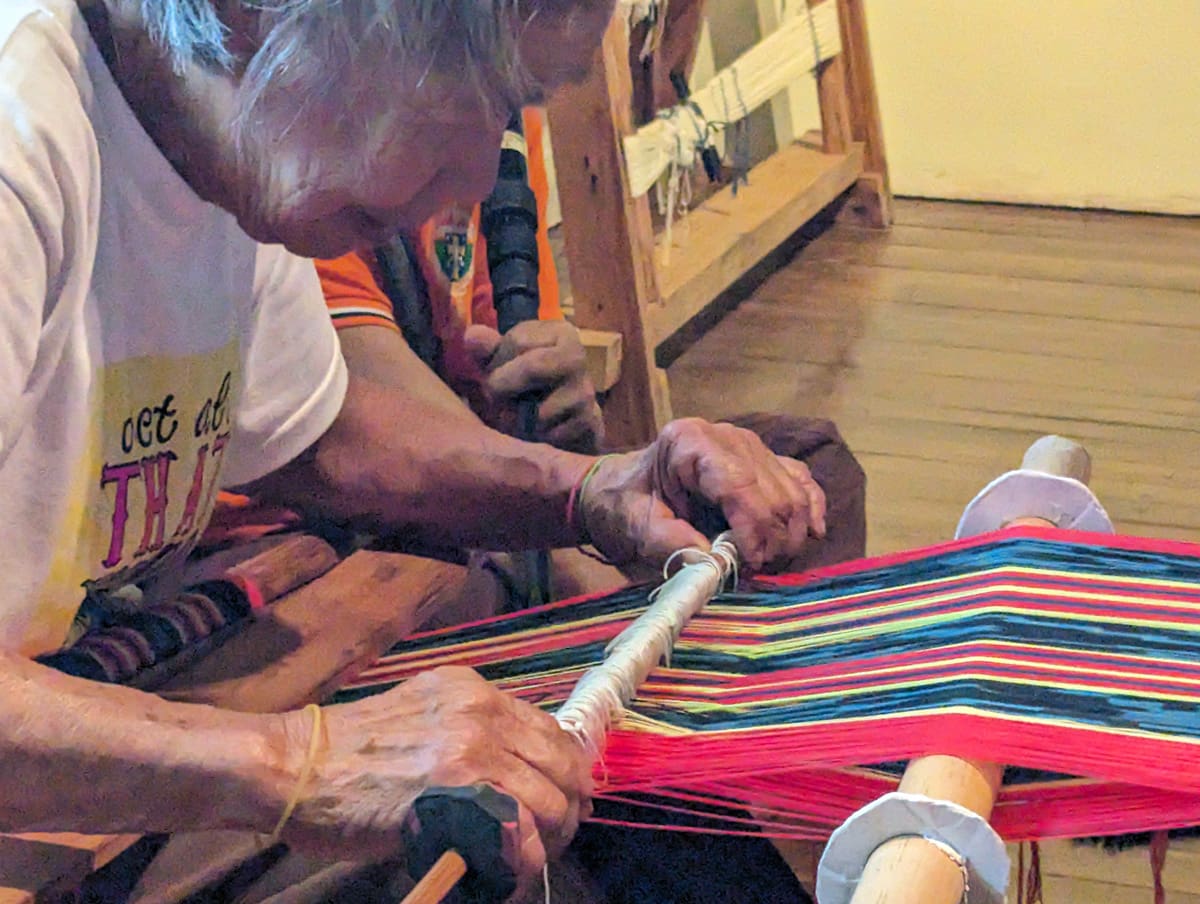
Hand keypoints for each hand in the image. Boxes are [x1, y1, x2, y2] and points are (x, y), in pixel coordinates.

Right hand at [275, 667, 591, 890]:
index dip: (566, 771)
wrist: (297, 766)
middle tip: (554, 836)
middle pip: (562, 768)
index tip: (565, 797)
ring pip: (550, 804)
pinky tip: (506, 870)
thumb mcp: (424, 714)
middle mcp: (482, 715)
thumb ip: (474, 730)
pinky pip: (519, 835)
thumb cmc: (351, 748)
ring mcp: (472, 754)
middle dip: (567, 808)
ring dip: (549, 839)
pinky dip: (522, 860)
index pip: (553, 731)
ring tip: (529, 858)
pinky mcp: (457, 798)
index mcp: (476, 692)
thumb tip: (519, 766)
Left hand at [465, 321, 603, 453]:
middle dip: (505, 389)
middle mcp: (577, 357)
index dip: (497, 363)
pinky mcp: (589, 422)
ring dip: (520, 419)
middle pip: (533, 368)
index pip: (516, 342)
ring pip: (540, 409)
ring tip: (520, 415)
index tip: (497, 374)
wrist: (565, 418)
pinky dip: (537, 437)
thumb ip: (487, 349)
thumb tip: (472, 336)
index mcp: (559, 332)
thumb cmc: (528, 382)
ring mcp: (586, 391)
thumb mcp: (505, 360)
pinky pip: (551, 434)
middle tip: (497, 400)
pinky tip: (538, 430)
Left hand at [579, 418, 826, 570]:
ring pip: (793, 490)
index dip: (753, 529)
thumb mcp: (638, 527)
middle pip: (773, 491)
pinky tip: (812, 534)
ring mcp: (751, 446)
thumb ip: (673, 544)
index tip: (750, 564)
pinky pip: (801, 481)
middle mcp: (728, 437)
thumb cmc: (625, 506)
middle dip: (773, 538)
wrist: (622, 490)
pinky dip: (811, 508)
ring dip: (790, 533)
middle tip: (756, 573)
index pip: (739, 484)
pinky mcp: (765, 460)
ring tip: (768, 564)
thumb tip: (717, 566)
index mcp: (690, 442)